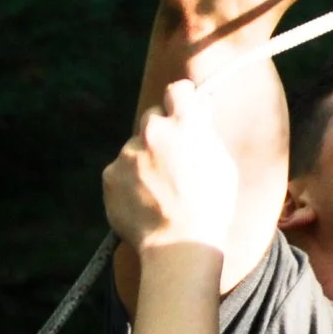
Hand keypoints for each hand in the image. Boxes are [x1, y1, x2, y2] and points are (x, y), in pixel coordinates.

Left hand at [105, 79, 239, 256]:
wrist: (179, 243)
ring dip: (145, 160)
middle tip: (174, 156)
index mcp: (186, 124)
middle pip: (152, 118)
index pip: (178, 90)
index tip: (184, 104)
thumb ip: (205, 137)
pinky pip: (121, 170)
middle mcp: (153, 131)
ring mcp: (127, 153)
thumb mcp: (222, 165)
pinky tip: (146, 200)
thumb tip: (197, 120)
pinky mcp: (110, 175)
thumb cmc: (212, 206)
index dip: (182, 97)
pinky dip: (130, 181)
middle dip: (162, 131)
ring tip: (161, 190)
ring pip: (136, 148)